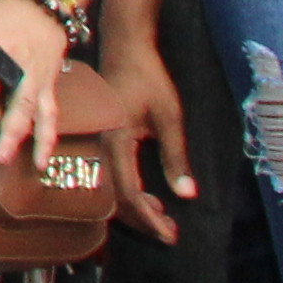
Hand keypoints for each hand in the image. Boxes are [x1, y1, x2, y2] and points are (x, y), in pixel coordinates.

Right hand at [104, 38, 192, 242]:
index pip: (129, 193)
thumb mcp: (170, 118)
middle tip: (169, 233)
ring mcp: (96, 144)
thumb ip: (176, 157)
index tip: (171, 234)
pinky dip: (126, 193)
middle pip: (115, 198)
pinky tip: (146, 197)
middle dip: (143, 219)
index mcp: (115, 142)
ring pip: (109, 190)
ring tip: (161, 216)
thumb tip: (186, 195)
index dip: (149, 218)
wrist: (124, 48)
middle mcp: (99, 147)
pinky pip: (108, 176)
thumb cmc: (148, 79)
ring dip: (135, 208)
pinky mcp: (99, 140)